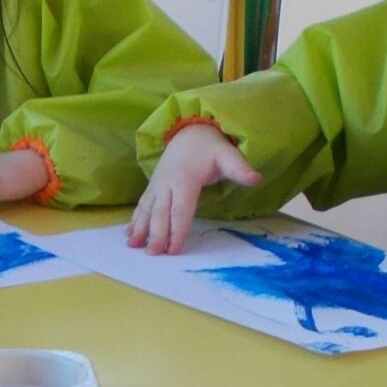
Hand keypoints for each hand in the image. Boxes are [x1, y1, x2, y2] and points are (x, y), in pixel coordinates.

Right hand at [127, 123, 259, 254]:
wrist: (188, 132)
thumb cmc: (210, 148)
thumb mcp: (228, 155)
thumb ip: (240, 169)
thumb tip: (256, 178)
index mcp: (185, 180)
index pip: (181, 209)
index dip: (177, 229)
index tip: (174, 249)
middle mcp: (167, 184)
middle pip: (161, 213)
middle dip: (156, 234)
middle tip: (154, 254)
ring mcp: (157, 186)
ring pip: (147, 210)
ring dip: (140, 228)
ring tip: (134, 246)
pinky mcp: (152, 187)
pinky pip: (142, 205)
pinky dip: (135, 220)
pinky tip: (129, 234)